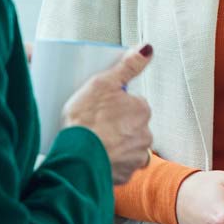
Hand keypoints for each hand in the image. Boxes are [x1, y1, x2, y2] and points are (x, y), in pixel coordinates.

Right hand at [60, 44, 152, 183]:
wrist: (76, 158)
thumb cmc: (86, 120)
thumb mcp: (103, 82)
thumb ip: (128, 65)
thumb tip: (147, 48)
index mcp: (142, 110)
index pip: (135, 105)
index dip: (117, 106)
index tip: (102, 108)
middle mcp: (145, 135)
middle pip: (133, 127)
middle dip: (118, 127)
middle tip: (96, 126)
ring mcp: (136, 157)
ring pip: (128, 148)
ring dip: (117, 146)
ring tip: (95, 143)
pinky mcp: (125, 176)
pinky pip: (121, 167)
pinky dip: (112, 164)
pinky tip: (98, 159)